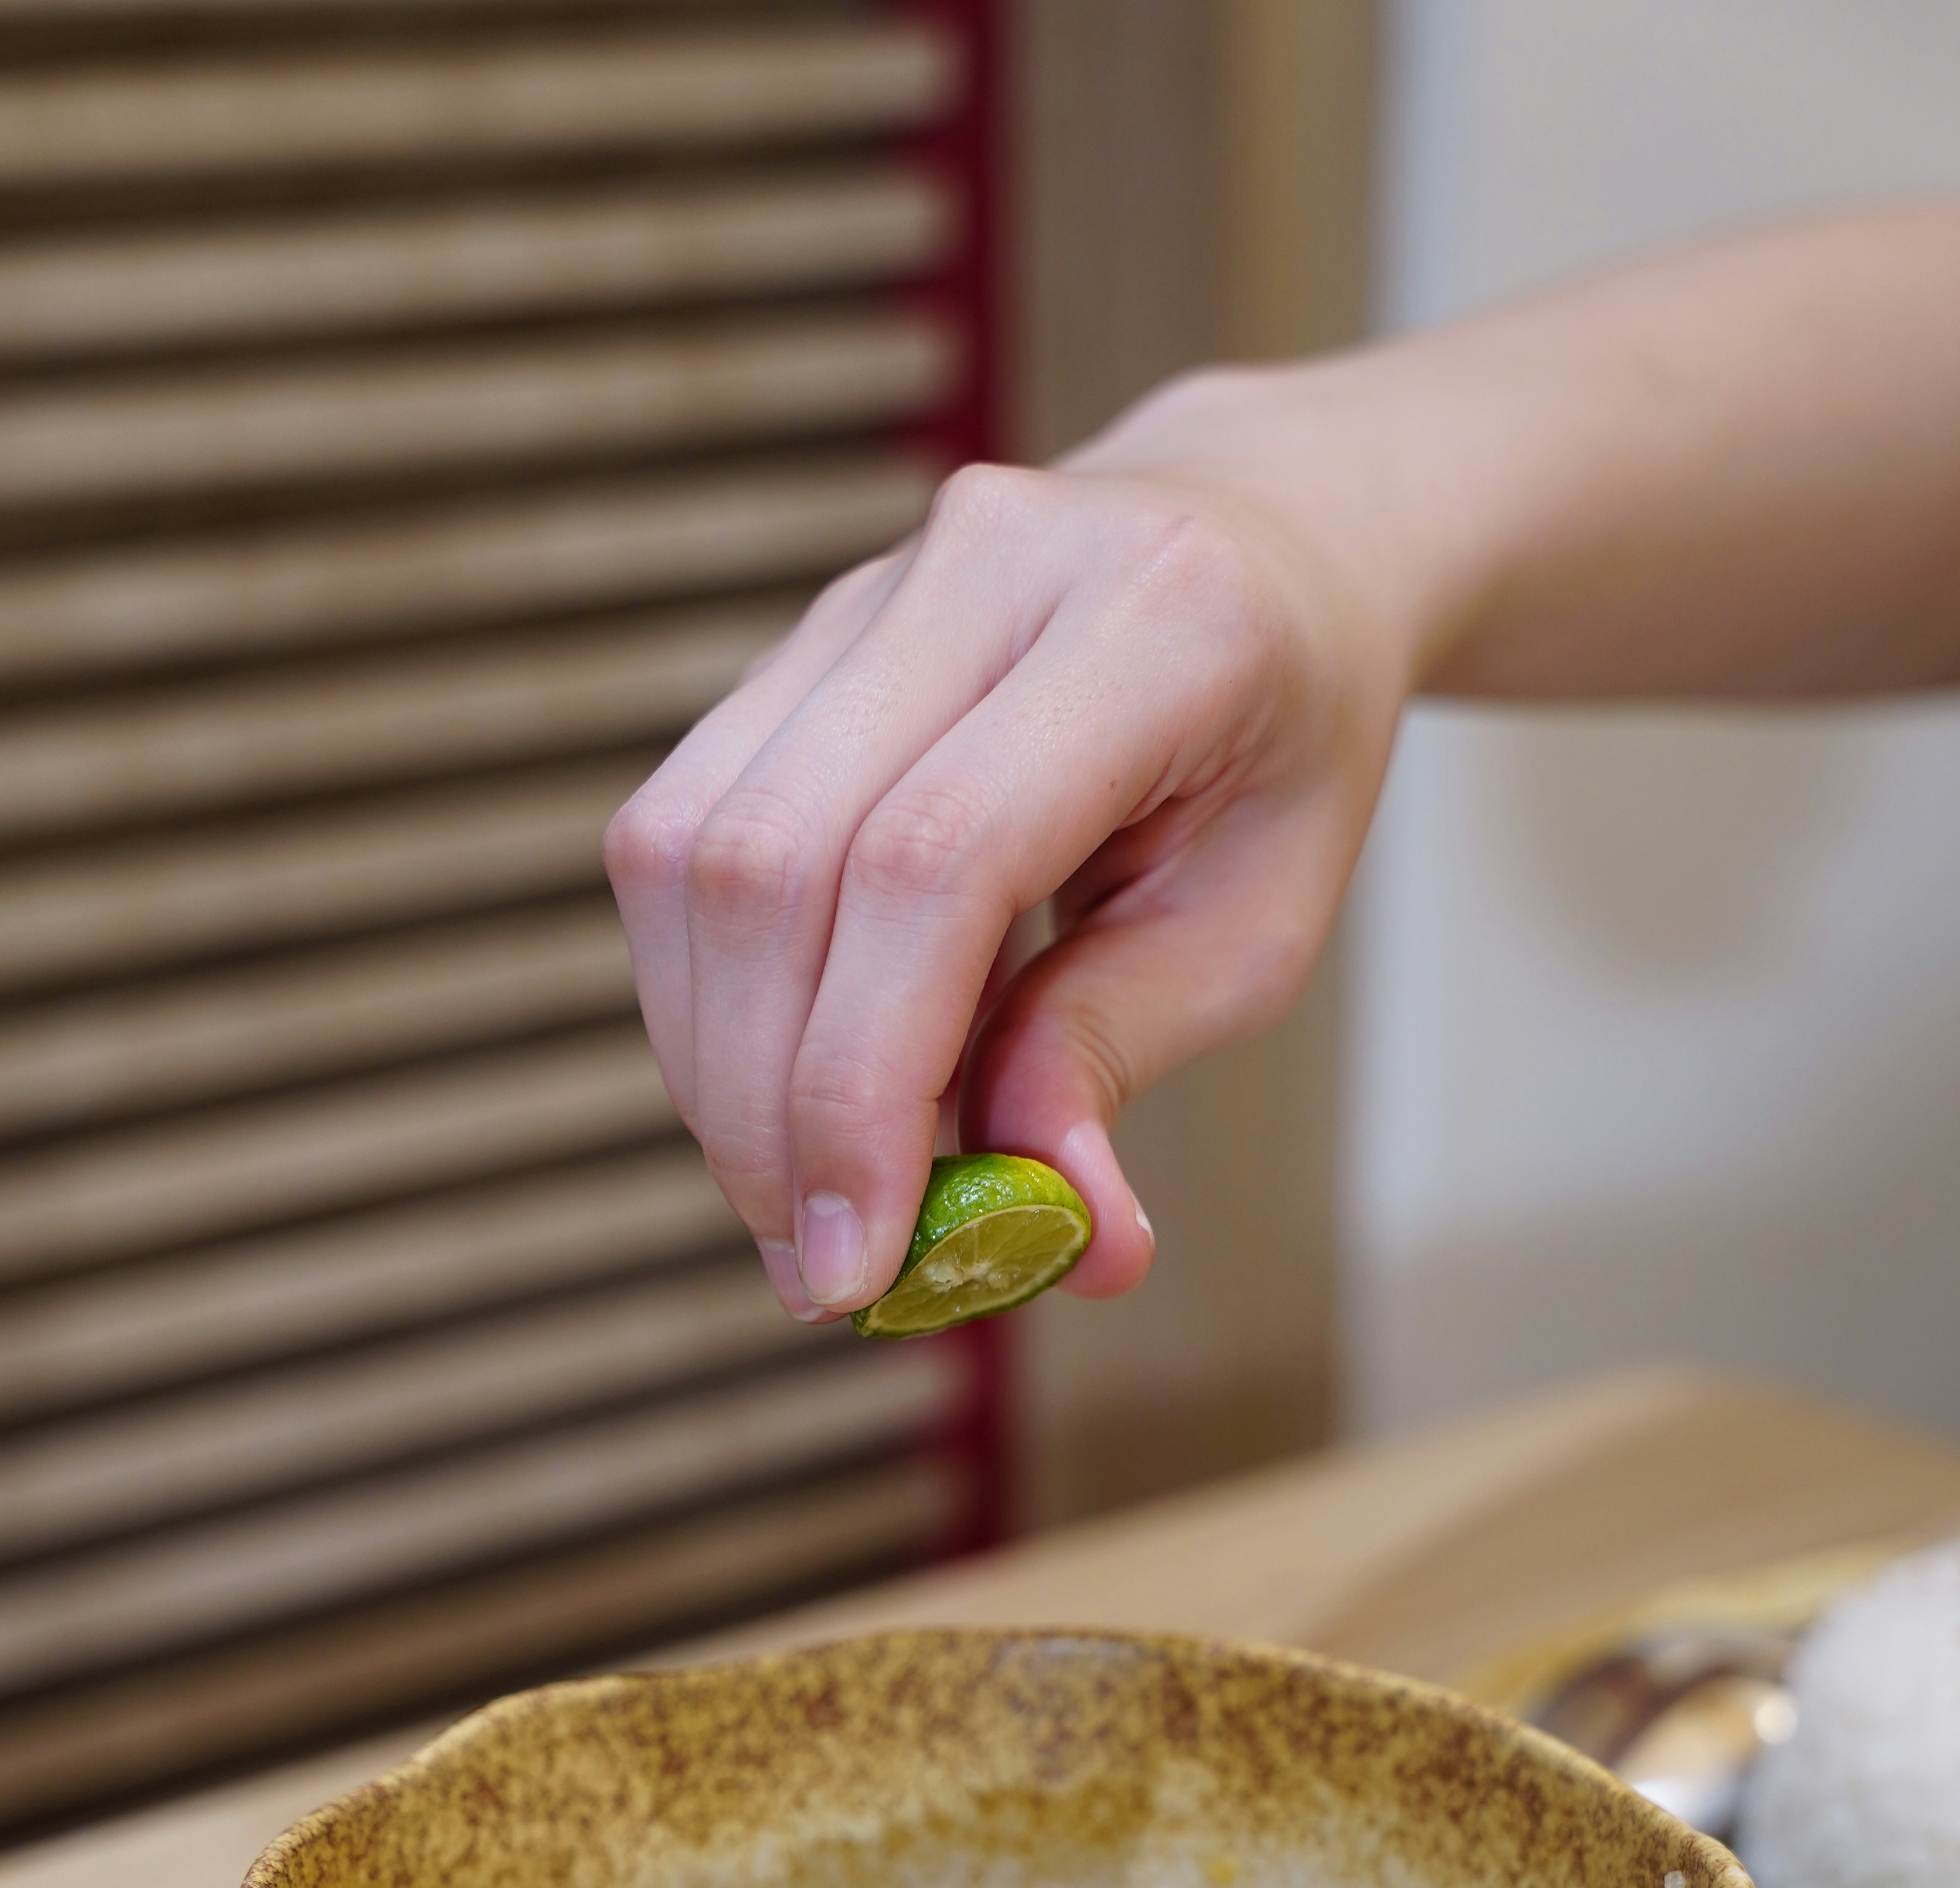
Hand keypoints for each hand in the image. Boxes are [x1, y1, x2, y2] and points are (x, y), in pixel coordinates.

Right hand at [603, 367, 1412, 1317]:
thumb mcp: (1260, 926)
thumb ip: (1124, 1053)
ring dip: (714, 1063)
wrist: (1267, 547)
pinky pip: (682, 834)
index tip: (852, 1265)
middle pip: (775, 858)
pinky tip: (786, 1083)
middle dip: (765, 1105)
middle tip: (814, 1269)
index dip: (861, 1083)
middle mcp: (983, 565)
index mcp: (1148, 624)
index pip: (931, 864)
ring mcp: (862, 590)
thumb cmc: (1277, 755)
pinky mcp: (790, 644)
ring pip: (689, 846)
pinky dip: (712, 997)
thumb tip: (1056, 1232)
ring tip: (797, 1195)